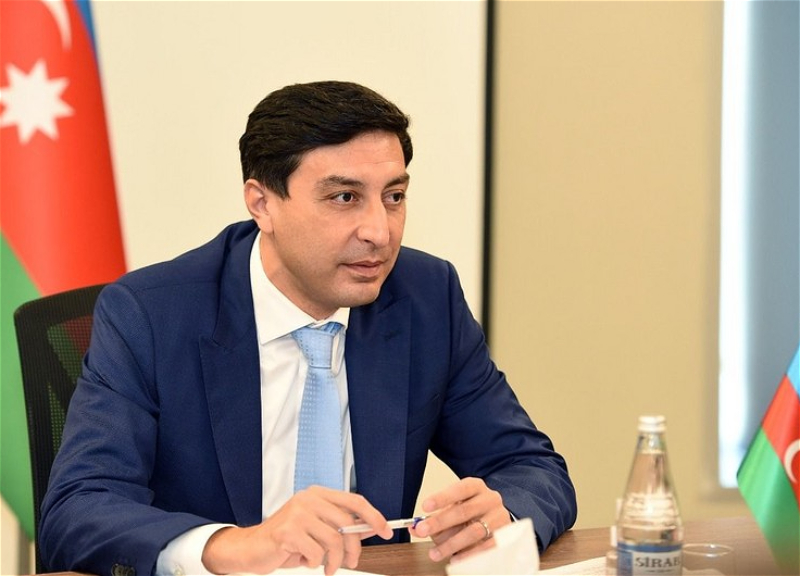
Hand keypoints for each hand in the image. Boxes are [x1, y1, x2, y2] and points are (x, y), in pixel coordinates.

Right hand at [201, 486, 392, 574]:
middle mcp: (308, 499)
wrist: (252, 548)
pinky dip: (313, 563)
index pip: (355, 501)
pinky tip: (302, 559)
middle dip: (353, 549)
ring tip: (324, 566)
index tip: (386, 531)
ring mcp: (297, 513)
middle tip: (350, 562)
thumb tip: (370, 529)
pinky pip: (316, 553)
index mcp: (318, 494)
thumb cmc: (286, 540)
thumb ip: (341, 527)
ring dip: (332, 561)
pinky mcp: (288, 531)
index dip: (374, 516)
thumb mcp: (317, 530)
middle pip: (347, 525)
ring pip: (333, 541)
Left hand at [411, 477, 510, 562]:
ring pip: (474, 531)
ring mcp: (498, 518)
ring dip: (451, 544)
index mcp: (476, 487)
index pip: (460, 489)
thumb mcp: (454, 507)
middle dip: (440, 522)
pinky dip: (469, 555)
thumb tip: (413, 527)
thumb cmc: (471, 510)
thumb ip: (435, 517)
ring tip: (434, 553)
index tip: (425, 507)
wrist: (498, 516)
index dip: (442, 497)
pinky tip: (455, 559)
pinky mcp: (504, 536)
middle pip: (464, 511)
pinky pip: (486, 547)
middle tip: (421, 531)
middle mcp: (489, 499)